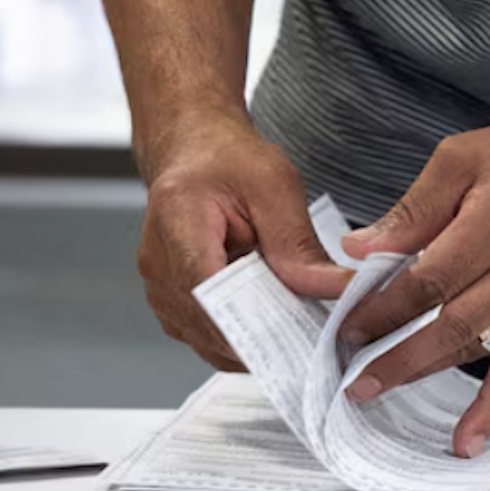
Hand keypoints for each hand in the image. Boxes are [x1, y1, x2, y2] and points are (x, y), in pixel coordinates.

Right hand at [138, 112, 353, 368]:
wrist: (194, 149)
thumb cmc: (226, 158)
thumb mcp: (275, 184)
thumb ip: (298, 241)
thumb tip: (332, 287)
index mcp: (178, 220)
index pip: (205, 291)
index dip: (249, 323)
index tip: (291, 337)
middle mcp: (157, 260)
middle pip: (206, 324)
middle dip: (260, 338)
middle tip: (308, 339)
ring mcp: (158, 285)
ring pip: (204, 339)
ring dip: (249, 341)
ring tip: (291, 330)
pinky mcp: (169, 299)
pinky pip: (203, 334)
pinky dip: (237, 336)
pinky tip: (267, 322)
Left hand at [335, 106, 489, 458]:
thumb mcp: (461, 159)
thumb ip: (412, 210)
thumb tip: (360, 250)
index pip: (428, 279)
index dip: (383, 308)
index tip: (347, 325)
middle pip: (449, 322)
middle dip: (394, 354)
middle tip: (353, 378)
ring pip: (475, 347)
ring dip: (425, 370)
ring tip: (379, 387)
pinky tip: (467, 441)